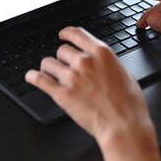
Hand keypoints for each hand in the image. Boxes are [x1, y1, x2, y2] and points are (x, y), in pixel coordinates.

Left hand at [25, 27, 160, 160]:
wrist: (124, 126)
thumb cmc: (129, 105)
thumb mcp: (125, 74)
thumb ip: (108, 65)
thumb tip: (102, 64)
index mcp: (101, 53)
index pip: (76, 34)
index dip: (66, 33)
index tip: (62, 35)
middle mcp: (84, 61)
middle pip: (62, 50)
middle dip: (62, 58)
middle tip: (65, 67)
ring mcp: (71, 77)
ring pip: (48, 63)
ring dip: (49, 68)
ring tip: (50, 73)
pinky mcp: (62, 94)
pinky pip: (39, 80)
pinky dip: (33, 77)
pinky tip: (31, 77)